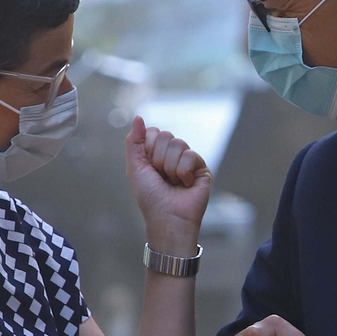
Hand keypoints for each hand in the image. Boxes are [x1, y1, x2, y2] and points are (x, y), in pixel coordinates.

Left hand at [125, 116, 211, 253]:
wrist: (168, 217)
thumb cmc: (150, 197)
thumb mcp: (135, 168)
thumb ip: (134, 142)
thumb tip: (138, 118)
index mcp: (155, 154)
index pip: (153, 132)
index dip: (148, 149)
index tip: (149, 168)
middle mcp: (172, 155)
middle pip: (165, 135)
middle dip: (159, 158)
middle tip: (161, 176)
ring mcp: (187, 161)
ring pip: (178, 144)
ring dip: (170, 167)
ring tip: (173, 182)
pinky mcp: (201, 168)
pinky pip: (191, 155)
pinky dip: (183, 172)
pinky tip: (185, 184)